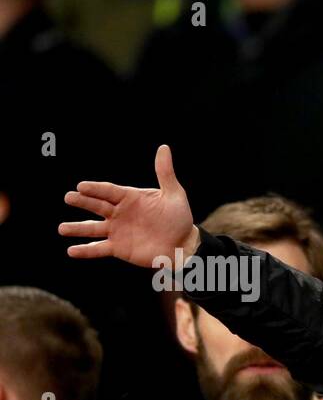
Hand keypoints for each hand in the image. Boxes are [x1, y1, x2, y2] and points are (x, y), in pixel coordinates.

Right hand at [60, 145, 198, 267]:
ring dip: (77, 228)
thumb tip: (164, 148)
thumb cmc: (179, 218)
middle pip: (97, 206)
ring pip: (93, 228)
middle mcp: (119, 213)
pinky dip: (86, 251)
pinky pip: (99, 249)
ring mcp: (117, 230)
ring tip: (62, 228)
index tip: (81, 186)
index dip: (95, 189)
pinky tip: (71, 251)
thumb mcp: (174, 194)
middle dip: (82, 202)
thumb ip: (165, 173)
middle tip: (68, 198)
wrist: (183, 244)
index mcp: (129, 198)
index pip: (108, 191)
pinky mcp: (119, 248)